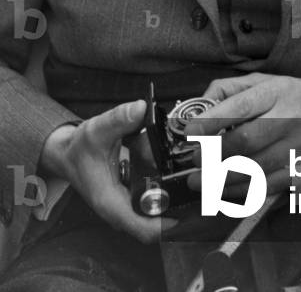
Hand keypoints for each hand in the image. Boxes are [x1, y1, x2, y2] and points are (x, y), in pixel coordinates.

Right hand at [39, 100, 176, 243]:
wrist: (69, 154)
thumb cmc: (80, 148)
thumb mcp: (97, 129)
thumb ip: (119, 119)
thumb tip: (140, 108)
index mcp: (110, 203)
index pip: (143, 229)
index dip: (167, 225)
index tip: (187, 210)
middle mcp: (120, 210)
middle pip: (156, 224)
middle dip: (177, 204)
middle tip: (194, 182)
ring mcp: (125, 207)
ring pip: (157, 212)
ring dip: (172, 194)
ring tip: (184, 171)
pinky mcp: (130, 199)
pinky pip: (153, 202)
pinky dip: (165, 188)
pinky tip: (172, 169)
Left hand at [184, 72, 300, 194]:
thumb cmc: (299, 98)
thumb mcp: (269, 81)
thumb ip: (231, 88)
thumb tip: (199, 106)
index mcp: (277, 92)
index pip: (243, 105)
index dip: (213, 119)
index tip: (190, 131)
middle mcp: (288, 120)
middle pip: (246, 142)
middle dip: (213, 155)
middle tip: (193, 161)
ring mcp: (296, 150)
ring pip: (253, 170)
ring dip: (220, 180)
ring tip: (198, 182)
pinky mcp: (300, 174)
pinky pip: (265, 188)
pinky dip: (239, 193)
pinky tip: (222, 192)